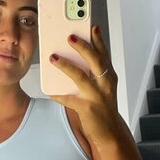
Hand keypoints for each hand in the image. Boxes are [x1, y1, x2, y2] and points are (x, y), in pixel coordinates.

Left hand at [48, 25, 122, 146]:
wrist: (110, 133)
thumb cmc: (103, 107)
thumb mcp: (102, 88)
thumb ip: (92, 73)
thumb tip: (73, 58)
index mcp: (109, 76)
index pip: (104, 54)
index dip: (98, 39)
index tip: (92, 26)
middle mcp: (105, 84)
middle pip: (95, 61)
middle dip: (83, 47)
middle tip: (70, 36)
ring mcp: (97, 97)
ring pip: (81, 77)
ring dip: (66, 66)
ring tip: (53, 57)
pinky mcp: (88, 109)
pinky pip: (69, 99)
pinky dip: (59, 94)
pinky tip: (49, 91)